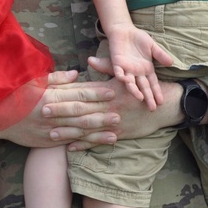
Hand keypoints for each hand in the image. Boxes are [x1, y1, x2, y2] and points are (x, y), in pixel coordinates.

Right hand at [0, 70, 118, 147]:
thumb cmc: (15, 96)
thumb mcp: (33, 81)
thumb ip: (56, 78)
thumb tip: (77, 73)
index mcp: (48, 97)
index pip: (76, 94)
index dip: (95, 93)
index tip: (111, 91)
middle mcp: (50, 115)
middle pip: (80, 115)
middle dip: (101, 115)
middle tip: (119, 114)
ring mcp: (48, 131)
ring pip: (77, 132)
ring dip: (97, 133)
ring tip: (115, 133)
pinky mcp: (45, 142)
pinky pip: (67, 143)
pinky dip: (83, 144)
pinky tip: (96, 144)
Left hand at [42, 61, 184, 150]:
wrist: (163, 107)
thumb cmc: (144, 87)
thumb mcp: (127, 74)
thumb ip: (107, 67)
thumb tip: (89, 61)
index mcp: (109, 90)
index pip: (83, 91)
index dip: (66, 93)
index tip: (50, 93)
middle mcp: (109, 106)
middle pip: (81, 109)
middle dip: (62, 111)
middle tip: (43, 112)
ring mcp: (113, 122)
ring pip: (87, 127)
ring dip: (69, 131)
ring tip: (51, 133)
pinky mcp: (118, 134)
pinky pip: (98, 140)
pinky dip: (84, 144)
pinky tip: (70, 147)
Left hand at [106, 25, 173, 109]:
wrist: (125, 31)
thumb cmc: (139, 39)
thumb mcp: (153, 47)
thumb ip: (160, 55)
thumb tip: (171, 62)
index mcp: (146, 69)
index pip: (153, 83)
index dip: (156, 92)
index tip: (161, 102)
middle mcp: (137, 72)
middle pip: (143, 87)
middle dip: (148, 97)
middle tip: (152, 109)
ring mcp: (127, 69)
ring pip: (131, 83)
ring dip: (135, 91)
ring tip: (140, 98)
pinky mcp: (117, 63)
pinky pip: (119, 71)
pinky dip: (121, 76)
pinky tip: (126, 80)